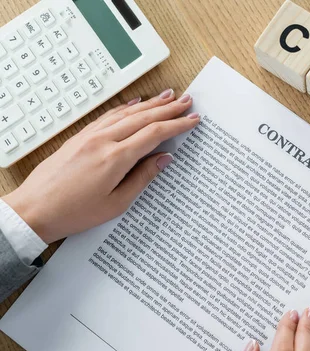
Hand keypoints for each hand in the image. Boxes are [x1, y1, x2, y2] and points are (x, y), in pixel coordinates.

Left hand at [2, 89, 198, 243]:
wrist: (34, 209)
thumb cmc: (74, 212)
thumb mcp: (116, 203)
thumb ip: (143, 178)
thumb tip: (164, 159)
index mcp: (116, 158)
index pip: (154, 134)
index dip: (176, 125)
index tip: (192, 119)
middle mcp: (103, 141)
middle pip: (143, 118)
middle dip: (168, 109)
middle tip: (186, 101)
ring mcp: (90, 136)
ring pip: (126, 113)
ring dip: (150, 104)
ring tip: (168, 96)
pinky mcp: (80, 137)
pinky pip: (108, 116)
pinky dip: (125, 108)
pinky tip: (135, 103)